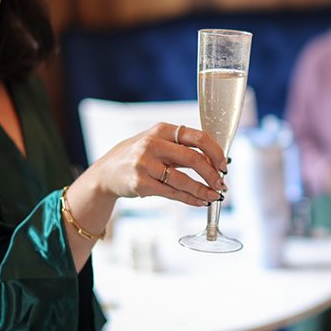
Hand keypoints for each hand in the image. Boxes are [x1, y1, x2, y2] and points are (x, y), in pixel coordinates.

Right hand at [84, 123, 225, 207]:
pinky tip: (199, 201)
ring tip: (214, 196)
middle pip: (193, 159)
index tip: (224, 165)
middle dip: (212, 174)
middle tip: (222, 184)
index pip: (197, 137)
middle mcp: (153, 144)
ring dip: (203, 190)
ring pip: (183, 180)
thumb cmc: (138, 156)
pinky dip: (189, 199)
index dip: (215, 152)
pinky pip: (172, 193)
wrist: (106, 172)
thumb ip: (181, 149)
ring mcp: (144, 163)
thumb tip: (214, 162)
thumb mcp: (157, 143)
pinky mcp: (140, 183)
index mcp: (162, 130)